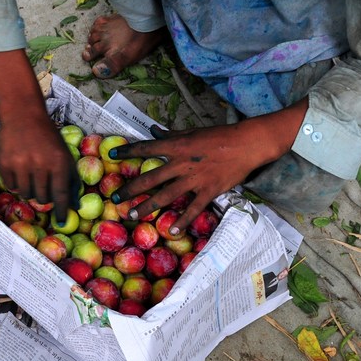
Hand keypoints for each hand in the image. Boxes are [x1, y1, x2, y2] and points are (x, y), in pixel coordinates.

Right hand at [0, 49, 79, 220]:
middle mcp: (40, 165)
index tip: (61, 221)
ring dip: (30, 190)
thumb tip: (75, 204)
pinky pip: (12, 186)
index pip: (61, 194)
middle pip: (42, 197)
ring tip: (31, 177)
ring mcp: (20, 165)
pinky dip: (17, 183)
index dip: (61, 210)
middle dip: (44, 197)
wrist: (23, 115)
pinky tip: (20, 171)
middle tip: (43, 188)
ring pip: (26, 194)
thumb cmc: (48, 137)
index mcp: (58, 163)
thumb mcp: (65, 154)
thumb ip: (71, 178)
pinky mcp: (5, 164)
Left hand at [109, 100, 307, 232]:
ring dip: (147, 206)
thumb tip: (153, 131)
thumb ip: (171, 136)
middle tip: (115, 198)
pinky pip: (193, 208)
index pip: (147, 148)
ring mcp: (195, 178)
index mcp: (177, 146)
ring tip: (132, 215)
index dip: (128, 150)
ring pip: (166, 195)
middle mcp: (182, 163)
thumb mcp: (192, 133)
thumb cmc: (218, 136)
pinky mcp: (209, 190)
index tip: (112, 154)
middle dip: (131, 189)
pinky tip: (171, 230)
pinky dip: (182, 221)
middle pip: (150, 178)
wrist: (248, 144)